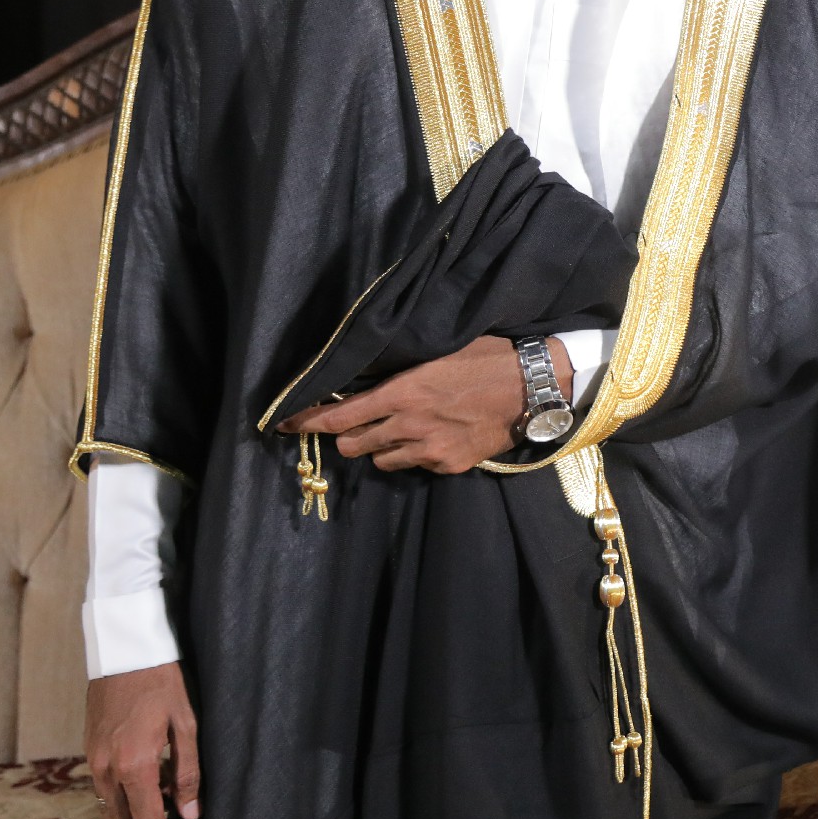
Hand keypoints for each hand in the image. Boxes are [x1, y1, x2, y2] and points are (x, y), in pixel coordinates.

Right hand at [87, 662, 199, 818]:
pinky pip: (103, 790)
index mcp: (134, 764)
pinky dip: (123, 800)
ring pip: (110, 811)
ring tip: (166, 814)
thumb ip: (188, 772)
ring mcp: (94, 761)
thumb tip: (191, 813)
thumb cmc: (161, 682)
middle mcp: (107, 769)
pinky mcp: (89, 752)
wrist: (125, 649)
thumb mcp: (185, 724)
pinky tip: (148, 789)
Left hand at [277, 335, 569, 473]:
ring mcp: (430, 451)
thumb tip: (366, 376)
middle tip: (354, 426)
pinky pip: (418, 466)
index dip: (308, 422)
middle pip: (354, 445)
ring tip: (402, 430)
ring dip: (382, 447)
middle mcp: (409, 426)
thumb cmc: (486, 358)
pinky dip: (418, 455)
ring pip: (382, 460)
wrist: (532, 387)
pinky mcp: (449, 465)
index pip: (339, 416)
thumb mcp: (437, 352)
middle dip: (348, 437)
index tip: (284, 424)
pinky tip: (437, 436)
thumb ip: (399, 371)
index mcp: (402, 393)